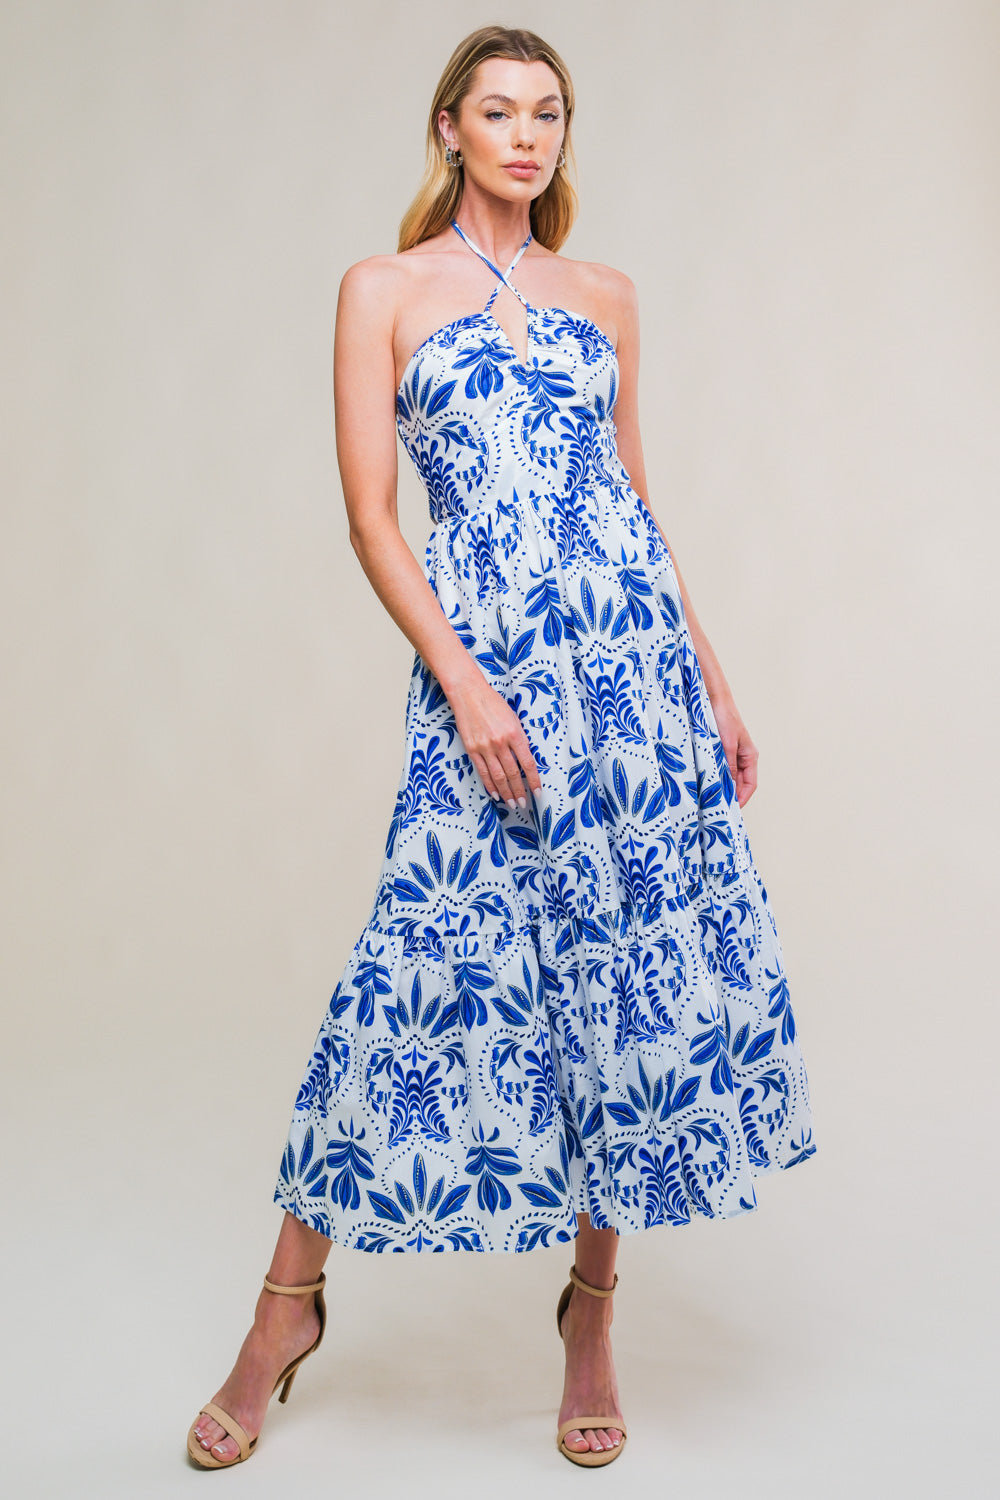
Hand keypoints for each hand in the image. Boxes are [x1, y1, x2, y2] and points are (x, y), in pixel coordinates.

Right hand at [447, 671, 541, 807]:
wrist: (468, 693)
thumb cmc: (493, 703)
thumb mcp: (514, 718)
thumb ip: (519, 739)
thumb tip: (525, 760)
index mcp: (514, 733)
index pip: (527, 764)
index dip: (533, 781)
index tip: (538, 792)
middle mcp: (500, 742)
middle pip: (512, 774)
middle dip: (519, 791)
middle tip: (523, 804)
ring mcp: (485, 747)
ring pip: (498, 776)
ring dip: (506, 793)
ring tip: (511, 803)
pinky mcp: (472, 749)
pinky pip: (482, 772)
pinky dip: (489, 785)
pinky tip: (495, 794)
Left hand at [708, 690, 758, 807]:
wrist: (712, 698)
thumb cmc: (724, 717)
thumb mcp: (726, 744)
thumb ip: (728, 766)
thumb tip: (729, 787)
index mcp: (749, 756)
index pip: (750, 785)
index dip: (742, 799)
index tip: (731, 810)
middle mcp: (741, 757)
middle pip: (739, 783)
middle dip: (730, 795)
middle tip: (717, 808)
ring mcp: (730, 754)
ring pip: (728, 777)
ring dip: (720, 786)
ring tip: (709, 798)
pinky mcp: (718, 750)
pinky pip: (718, 768)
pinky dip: (713, 776)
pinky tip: (703, 782)